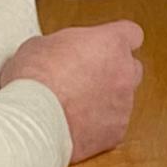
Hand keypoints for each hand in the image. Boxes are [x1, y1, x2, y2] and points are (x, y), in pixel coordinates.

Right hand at [0, 19, 142, 158]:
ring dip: (104, 101)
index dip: (118, 41)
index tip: (107, 47)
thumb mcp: (42, 45)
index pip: (132, 33)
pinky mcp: (116, 132)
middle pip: (132, 68)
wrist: (34, 117)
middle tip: (87, 78)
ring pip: (122, 100)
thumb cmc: (35, 78)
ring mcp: (123, 104)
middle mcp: (124, 72)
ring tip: (73, 106)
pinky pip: (112, 126)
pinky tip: (74, 125)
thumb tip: (59, 54)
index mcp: (110, 43)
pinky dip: (97, 126)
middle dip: (114, 73)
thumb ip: (64, 47)